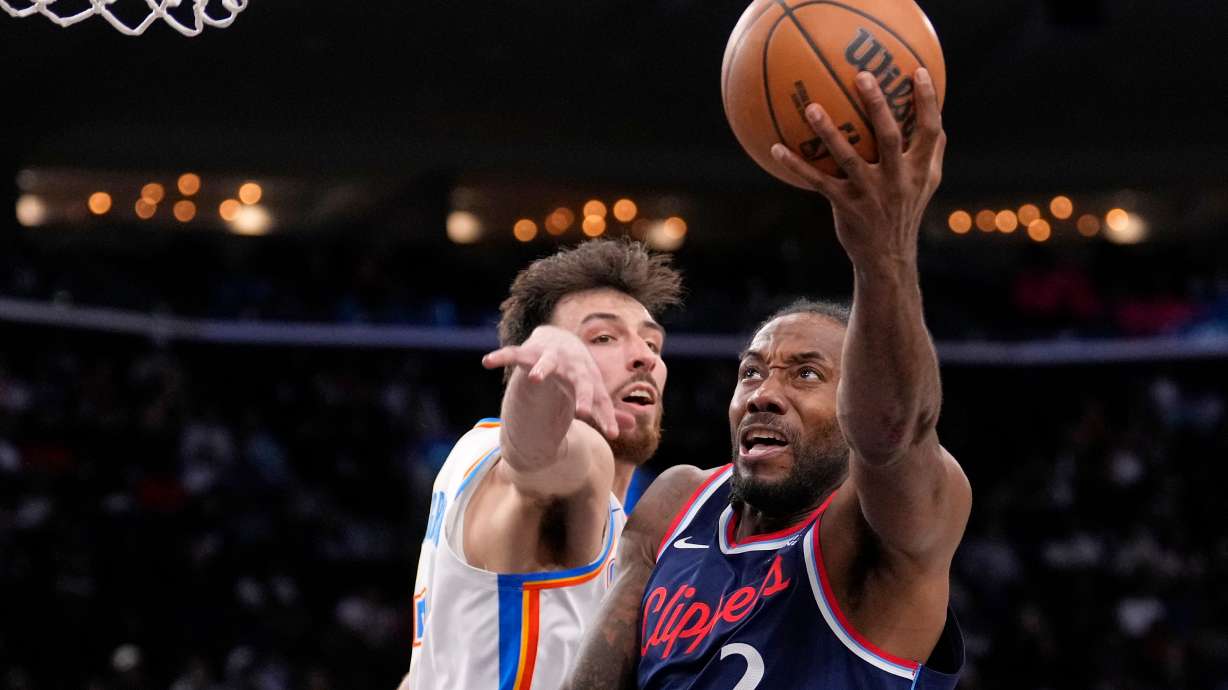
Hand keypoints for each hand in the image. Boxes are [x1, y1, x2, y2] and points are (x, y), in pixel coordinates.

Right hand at [482, 326, 629, 438]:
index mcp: (589, 378)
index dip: (607, 416)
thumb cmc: (578, 371)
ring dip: (541, 369)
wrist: (561, 339)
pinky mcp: (530, 352)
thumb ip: (608, 409)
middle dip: (584, 396)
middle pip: (581, 382)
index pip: (601, 399)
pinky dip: (501, 356)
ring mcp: (551, 358)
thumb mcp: (593, 389)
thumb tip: (631, 427)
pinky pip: (514, 353)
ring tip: (535, 378)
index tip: (614, 435)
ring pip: (547, 363)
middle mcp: (573, 366)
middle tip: (584, 413)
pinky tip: (487, 361)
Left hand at [770, 67, 944, 267]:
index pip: (930, 131)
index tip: (916, 71)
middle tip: (862, 75)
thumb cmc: (905, 211)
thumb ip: (931, 151)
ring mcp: (870, 193)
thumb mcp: (926, 184)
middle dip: (877, 105)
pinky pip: (817, 181)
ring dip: (829, 131)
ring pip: (847, 157)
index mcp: (920, 170)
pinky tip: (776, 148)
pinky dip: (796, 165)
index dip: (926, 101)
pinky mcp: (845, 206)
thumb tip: (937, 116)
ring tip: (811, 107)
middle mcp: (897, 179)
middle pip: (889, 136)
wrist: (888, 257)